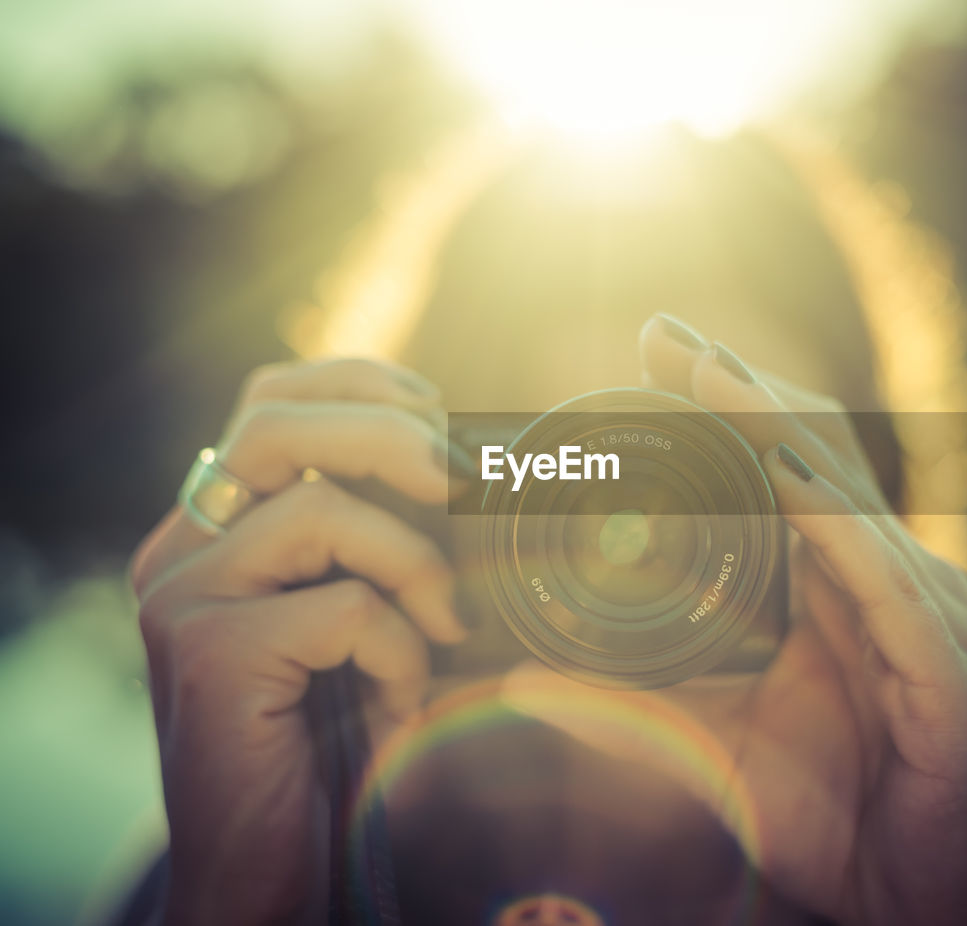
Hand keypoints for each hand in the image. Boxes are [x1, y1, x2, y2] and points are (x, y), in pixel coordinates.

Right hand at [130, 358, 466, 924]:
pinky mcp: (209, 655)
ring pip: (322, 510)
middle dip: (395, 436)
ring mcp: (185, 596)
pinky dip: (400, 650)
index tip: (443, 423)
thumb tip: (485, 468)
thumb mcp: (366, 620)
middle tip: (467, 484)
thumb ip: (387, 544)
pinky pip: (343, 608)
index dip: (364, 384)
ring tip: (442, 634)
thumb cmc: (334, 738)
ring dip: (415, 567)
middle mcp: (184, 547)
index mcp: (220, 527)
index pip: (273, 399)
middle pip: (278, 419)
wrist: (266, 869)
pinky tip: (396, 702)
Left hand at [503, 315, 966, 925]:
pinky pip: (890, 587)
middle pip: (816, 459)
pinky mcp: (951, 676)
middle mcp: (886, 585)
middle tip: (666, 337)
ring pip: (849, 503)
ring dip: (779, 433)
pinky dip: (839, 528)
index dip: (727, 408)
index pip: (784, 471)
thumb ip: (623, 708)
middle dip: (742, 391)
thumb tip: (519, 677)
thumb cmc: (827, 821)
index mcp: (836, 591)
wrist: (906, 909)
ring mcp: (925, 622)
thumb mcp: (707, 746)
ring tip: (710, 377)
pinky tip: (788, 480)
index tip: (654, 355)